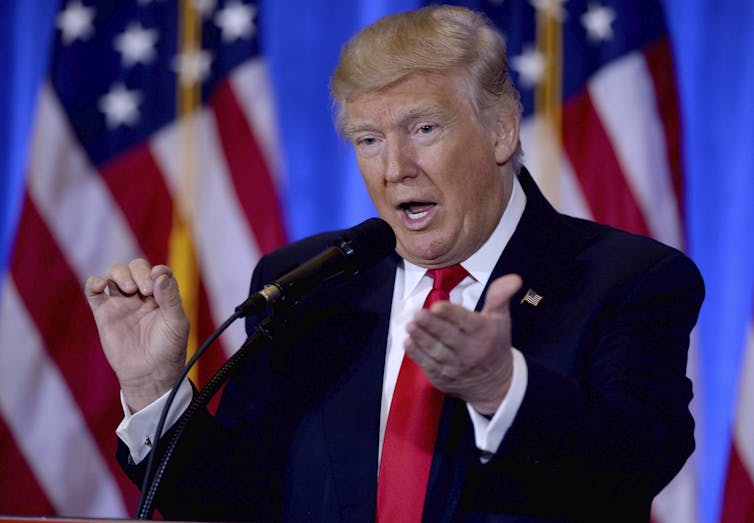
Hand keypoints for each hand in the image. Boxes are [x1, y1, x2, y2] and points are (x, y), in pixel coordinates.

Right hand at [85, 259, 188, 411]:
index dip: (158, 271)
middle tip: (145, 290)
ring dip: (120, 274)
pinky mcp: (104, 313)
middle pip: (135, 267)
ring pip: (115, 274)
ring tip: (129, 290)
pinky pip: (93, 291)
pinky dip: (93, 282)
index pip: (158, 271)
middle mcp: (141, 295)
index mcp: (162, 295)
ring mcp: (121, 302)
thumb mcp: (176, 322)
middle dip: (139, 272)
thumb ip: (170, 297)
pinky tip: (100, 285)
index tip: (158, 281)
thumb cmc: (168, 349)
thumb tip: (160, 273)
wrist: (149, 373)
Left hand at [404, 274, 521, 414]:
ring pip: (435, 350)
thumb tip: (514, 278)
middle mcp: (470, 351)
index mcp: (484, 333)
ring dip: (420, 337)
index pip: (465, 321)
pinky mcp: (443, 378)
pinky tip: (408, 341)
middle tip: (417, 315)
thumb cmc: (494, 344)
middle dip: (431, 325)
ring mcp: (455, 367)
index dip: (450, 314)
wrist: (496, 384)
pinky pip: (427, 364)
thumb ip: (500, 296)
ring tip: (409, 325)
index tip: (437, 306)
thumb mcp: (501, 319)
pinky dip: (416, 353)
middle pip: (447, 336)